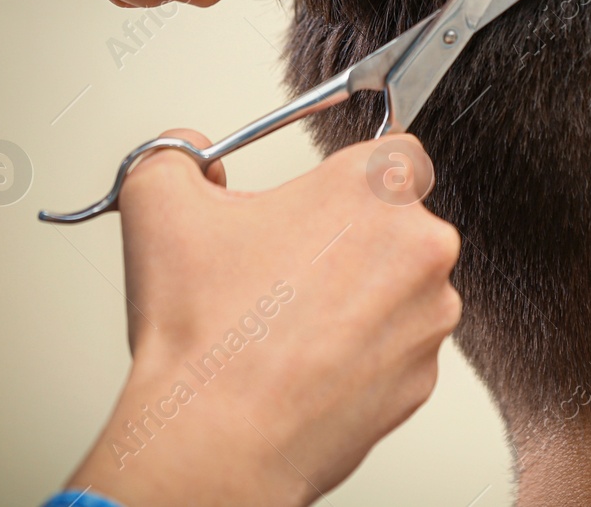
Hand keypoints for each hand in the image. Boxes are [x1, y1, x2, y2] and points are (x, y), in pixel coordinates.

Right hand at [67, 132, 459, 506]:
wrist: (217, 440)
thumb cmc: (206, 333)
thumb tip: (189, 157)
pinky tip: (309, 363)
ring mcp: (431, 316)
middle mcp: (422, 246)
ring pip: (401, 288)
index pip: (396, 150)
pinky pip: (398, 347)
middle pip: (398, 224)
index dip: (351, 176)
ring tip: (290, 323)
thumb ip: (176, 159)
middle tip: (289, 267)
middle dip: (351, 239)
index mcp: (375, 187)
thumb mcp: (160, 206)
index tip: (322, 201)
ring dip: (360, 298)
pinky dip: (363, 352)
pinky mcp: (425, 375)